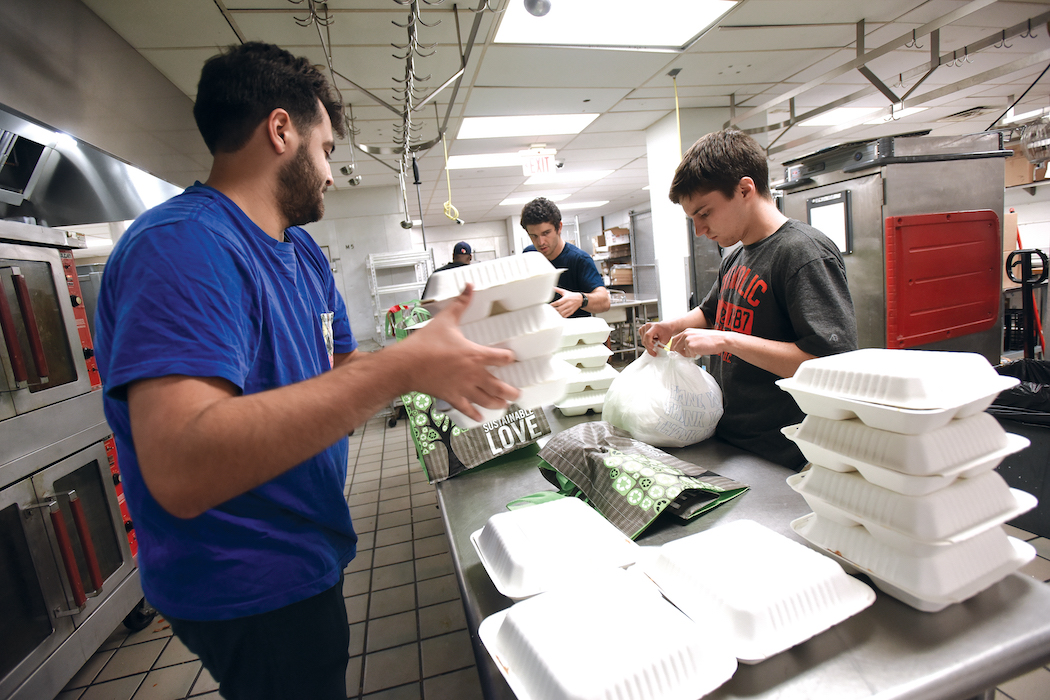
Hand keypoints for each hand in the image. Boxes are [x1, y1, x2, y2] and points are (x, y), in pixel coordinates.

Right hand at [401, 285, 518, 420]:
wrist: (406, 365)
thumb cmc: (425, 344)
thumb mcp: (445, 320)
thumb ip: (460, 304)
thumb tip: (468, 286)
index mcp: (475, 355)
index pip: (502, 358)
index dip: (510, 358)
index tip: (513, 359)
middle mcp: (474, 374)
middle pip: (500, 387)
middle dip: (511, 392)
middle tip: (517, 393)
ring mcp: (463, 388)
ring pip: (487, 400)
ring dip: (498, 404)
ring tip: (504, 406)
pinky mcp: (452, 397)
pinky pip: (466, 409)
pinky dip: (474, 414)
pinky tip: (480, 418)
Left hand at [550, 286, 583, 317]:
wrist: (580, 299)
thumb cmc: (572, 295)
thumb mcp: (565, 292)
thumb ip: (558, 290)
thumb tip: (553, 287)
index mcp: (566, 298)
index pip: (558, 302)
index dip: (553, 304)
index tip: (549, 305)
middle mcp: (568, 304)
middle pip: (559, 308)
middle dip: (554, 310)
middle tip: (549, 310)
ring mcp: (570, 308)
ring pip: (562, 313)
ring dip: (557, 314)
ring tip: (553, 313)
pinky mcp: (571, 312)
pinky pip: (565, 316)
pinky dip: (561, 316)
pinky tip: (558, 315)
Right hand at [640, 320, 677, 355]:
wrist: (666, 326)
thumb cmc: (666, 332)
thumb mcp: (665, 340)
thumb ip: (659, 346)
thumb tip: (654, 351)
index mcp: (655, 326)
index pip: (648, 335)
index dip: (649, 343)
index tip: (652, 348)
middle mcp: (648, 325)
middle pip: (644, 339)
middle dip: (649, 347)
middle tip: (654, 352)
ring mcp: (644, 326)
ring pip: (642, 340)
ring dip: (647, 344)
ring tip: (654, 343)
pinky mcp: (642, 329)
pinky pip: (641, 338)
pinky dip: (646, 341)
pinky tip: (651, 340)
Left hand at [668, 328, 728, 358]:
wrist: (721, 340)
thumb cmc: (712, 339)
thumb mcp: (698, 337)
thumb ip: (689, 341)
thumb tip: (683, 351)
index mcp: (687, 331)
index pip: (674, 340)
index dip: (674, 347)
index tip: (675, 352)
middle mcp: (686, 334)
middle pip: (675, 347)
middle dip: (678, 353)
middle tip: (685, 357)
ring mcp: (688, 340)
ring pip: (683, 352)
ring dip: (690, 355)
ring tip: (699, 351)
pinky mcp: (691, 346)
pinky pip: (690, 356)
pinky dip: (695, 356)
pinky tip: (702, 352)